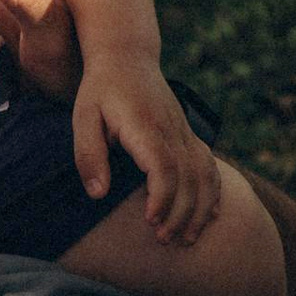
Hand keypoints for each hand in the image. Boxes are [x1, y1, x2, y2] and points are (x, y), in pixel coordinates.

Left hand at [73, 49, 222, 243]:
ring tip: (187, 238)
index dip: (162, 198)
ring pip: (205, 174)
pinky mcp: (188, 134)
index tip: (151, 221)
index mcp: (145, 127)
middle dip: (181, 214)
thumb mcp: (82, 118)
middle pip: (189, 178)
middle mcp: (171, 130)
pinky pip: (210, 165)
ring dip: (200, 209)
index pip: (164, 168)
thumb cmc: (100, 90)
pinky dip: (213, 192)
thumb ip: (89, 155)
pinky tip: (209, 215)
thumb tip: (98, 194)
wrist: (127, 55)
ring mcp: (184, 132)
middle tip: (164, 240)